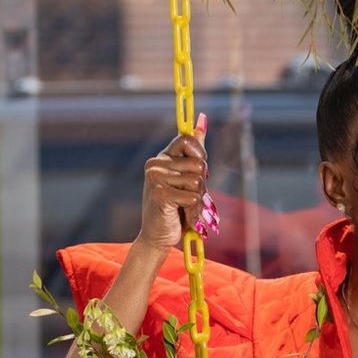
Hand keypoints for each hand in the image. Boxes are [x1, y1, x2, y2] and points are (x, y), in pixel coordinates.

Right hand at [138, 114, 217, 250]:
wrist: (157, 237)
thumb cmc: (175, 209)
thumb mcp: (186, 179)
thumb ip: (194, 152)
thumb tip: (202, 119)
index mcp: (162, 157)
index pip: (188, 140)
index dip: (200, 155)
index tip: (197, 172)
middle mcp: (155, 164)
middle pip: (199, 164)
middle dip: (201, 184)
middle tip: (188, 198)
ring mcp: (155, 178)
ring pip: (197, 182)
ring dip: (198, 200)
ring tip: (185, 208)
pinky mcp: (160, 195)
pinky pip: (193, 197)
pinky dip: (194, 211)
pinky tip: (182, 216)